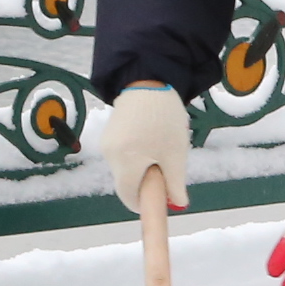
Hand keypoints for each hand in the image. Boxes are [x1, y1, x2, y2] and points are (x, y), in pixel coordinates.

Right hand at [97, 82, 188, 215]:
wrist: (148, 80)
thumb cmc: (164, 118)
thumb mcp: (175, 153)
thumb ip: (175, 183)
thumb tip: (178, 205)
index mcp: (124, 163)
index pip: (128, 196)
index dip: (144, 203)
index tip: (159, 199)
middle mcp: (109, 156)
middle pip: (127, 182)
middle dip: (146, 181)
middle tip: (167, 165)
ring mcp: (106, 143)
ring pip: (125, 168)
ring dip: (142, 166)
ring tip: (160, 145)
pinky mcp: (108, 133)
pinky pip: (122, 154)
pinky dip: (136, 154)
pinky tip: (150, 136)